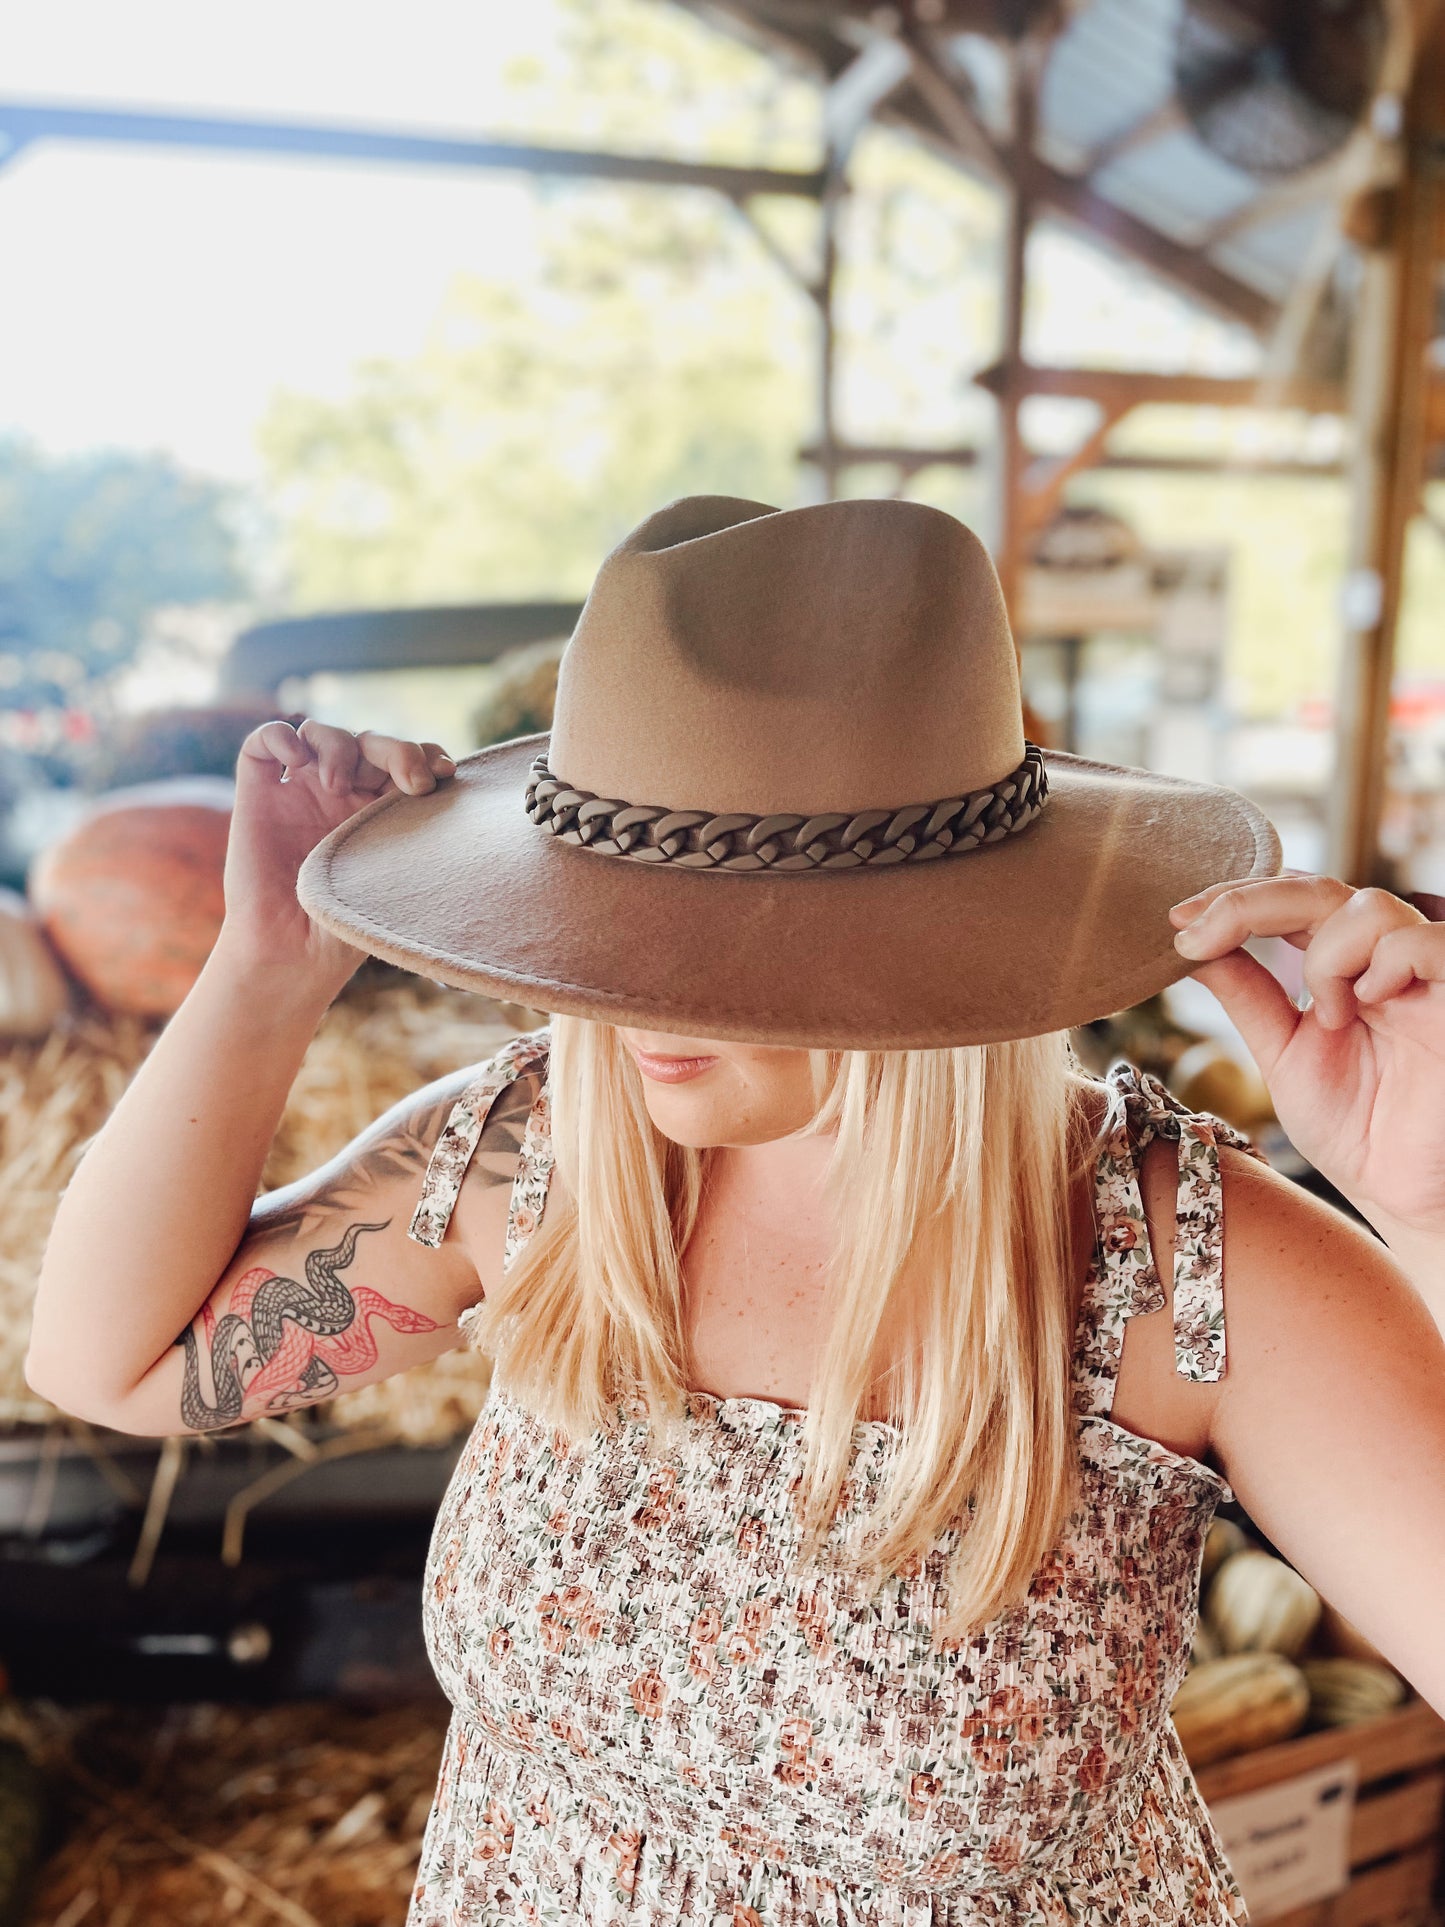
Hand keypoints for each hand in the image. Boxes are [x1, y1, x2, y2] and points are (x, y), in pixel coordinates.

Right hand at [222, 720, 455, 984]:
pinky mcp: (257, 794)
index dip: (426, 754)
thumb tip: (451, 787)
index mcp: (380, 811)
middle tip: (411, 781)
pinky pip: (265, 741)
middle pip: (371, 741)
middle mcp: (341, 795)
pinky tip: (297, 759)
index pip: (407, 759)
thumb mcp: (395, 878)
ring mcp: (299, 791)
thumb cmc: (347, 928)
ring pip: (322, 733)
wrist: (292, 955)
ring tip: (336, 783)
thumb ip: (416, 831)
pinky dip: (281, 736)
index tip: (444, 776)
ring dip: (338, 744)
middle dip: (395, 749)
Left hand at [1168, 873, 1444, 1237]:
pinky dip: (1387, 962)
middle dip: (1249, 905)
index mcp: (1342, 967)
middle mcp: (1383, 961)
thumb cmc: (1353, 1129)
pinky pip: (1425, 944)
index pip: (1290, 900)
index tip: (1176, 921)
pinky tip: (1369, 1005)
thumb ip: (1247, 994)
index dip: (1234, 899)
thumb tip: (1189, 944)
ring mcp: (1425, 976)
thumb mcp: (1282, 1053)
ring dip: (1328, 955)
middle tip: (1196, 935)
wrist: (1400, 1195)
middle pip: (1320, 890)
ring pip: (1370, 908)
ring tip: (1328, 1015)